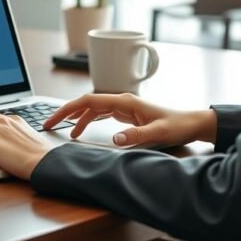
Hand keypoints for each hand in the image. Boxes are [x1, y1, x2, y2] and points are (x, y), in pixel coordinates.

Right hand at [43, 93, 217, 147]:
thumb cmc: (178, 126)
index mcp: (125, 101)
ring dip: (75, 118)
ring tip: (61, 131)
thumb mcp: (158, 133)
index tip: (53, 119)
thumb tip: (114, 139)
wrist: (192, 123)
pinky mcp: (126, 114)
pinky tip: (80, 130)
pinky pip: (100, 115)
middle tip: (48, 125)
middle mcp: (121, 101)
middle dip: (65, 112)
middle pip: (85, 103)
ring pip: (91, 109)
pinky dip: (87, 121)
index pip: (88, 101)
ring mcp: (123, 107)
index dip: (68, 109)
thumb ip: (136, 136)